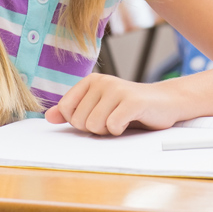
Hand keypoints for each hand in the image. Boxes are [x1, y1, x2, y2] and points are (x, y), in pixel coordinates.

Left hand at [45, 74, 180, 134]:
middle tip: (112, 119)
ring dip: (107, 130)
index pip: (66, 109)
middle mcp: (102, 81)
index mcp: (91, 81)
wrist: (164, 102)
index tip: (95, 116)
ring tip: (121, 120)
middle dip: (94, 128)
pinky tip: (129, 121)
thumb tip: (48, 116)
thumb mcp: (97, 107)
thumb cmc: (128, 107)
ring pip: (94, 125)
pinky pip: (112, 126)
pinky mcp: (132, 101)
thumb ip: (72, 111)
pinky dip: (119, 130)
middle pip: (79, 120)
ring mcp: (117, 90)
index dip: (78, 121)